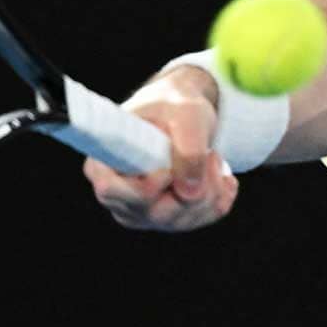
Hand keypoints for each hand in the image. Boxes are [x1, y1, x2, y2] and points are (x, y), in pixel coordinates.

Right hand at [82, 64, 238, 230]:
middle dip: (193, 186)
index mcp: (104, 163)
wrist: (186, 113)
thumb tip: (189, 193)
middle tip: (211, 153)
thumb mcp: (186, 113)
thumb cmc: (176, 106)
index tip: (168, 170)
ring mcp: (141, 210)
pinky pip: (199, 221)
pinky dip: (219, 198)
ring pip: (180, 220)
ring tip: (214, 157)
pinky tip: (222, 177)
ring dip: (211, 190)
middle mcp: (118, 194)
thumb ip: (188, 148)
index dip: (145, 187)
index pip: (110, 191)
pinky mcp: (167, 217)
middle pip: (154, 212)